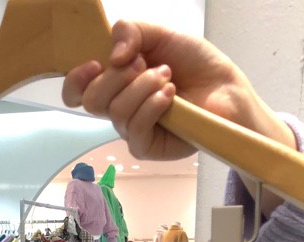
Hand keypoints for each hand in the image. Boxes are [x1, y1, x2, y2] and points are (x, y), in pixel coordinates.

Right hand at [62, 20, 296, 161]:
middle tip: (146, 64)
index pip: (77, 91)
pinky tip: (171, 97)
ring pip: (115, 111)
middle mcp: (120, 106)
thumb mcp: (161, 35)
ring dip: (143, 86)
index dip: (76, 79)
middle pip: (91, 100)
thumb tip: (111, 56)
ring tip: (169, 78)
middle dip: (117, 77)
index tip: (95, 63)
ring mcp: (132, 129)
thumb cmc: (197, 64)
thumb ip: (130, 31)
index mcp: (116, 81)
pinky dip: (152, 106)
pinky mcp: (147, 147)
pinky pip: (134, 129)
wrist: (227, 88)